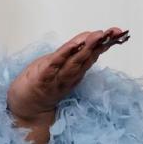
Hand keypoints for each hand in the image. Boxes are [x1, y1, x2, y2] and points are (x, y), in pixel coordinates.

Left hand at [6, 27, 129, 124]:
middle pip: (87, 57)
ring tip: (97, 36)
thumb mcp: (58, 71)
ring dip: (87, 48)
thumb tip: (84, 42)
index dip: (104, 43)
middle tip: (113, 32)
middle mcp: (69, 75)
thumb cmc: (40, 89)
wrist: (25, 111)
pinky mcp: (42, 79)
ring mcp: (57, 78)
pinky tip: (72, 46)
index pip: (91, 54)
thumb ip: (71, 58)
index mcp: (74, 71)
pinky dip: (64, 55)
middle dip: (100, 43)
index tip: (117, 32)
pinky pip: (54, 65)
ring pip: (75, 61)